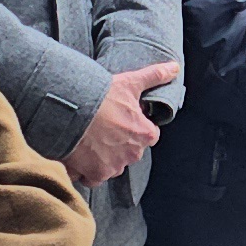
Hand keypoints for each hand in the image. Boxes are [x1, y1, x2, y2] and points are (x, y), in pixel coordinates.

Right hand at [62, 61, 181, 185]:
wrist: (70, 111)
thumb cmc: (102, 97)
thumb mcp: (130, 83)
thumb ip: (154, 76)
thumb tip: (174, 67)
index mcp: (145, 135)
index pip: (148, 135)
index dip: (135, 128)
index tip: (123, 121)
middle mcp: (133, 154)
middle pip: (129, 152)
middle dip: (118, 144)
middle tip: (103, 130)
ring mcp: (114, 166)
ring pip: (112, 166)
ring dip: (103, 158)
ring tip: (89, 142)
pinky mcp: (94, 174)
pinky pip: (93, 178)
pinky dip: (86, 171)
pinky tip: (79, 157)